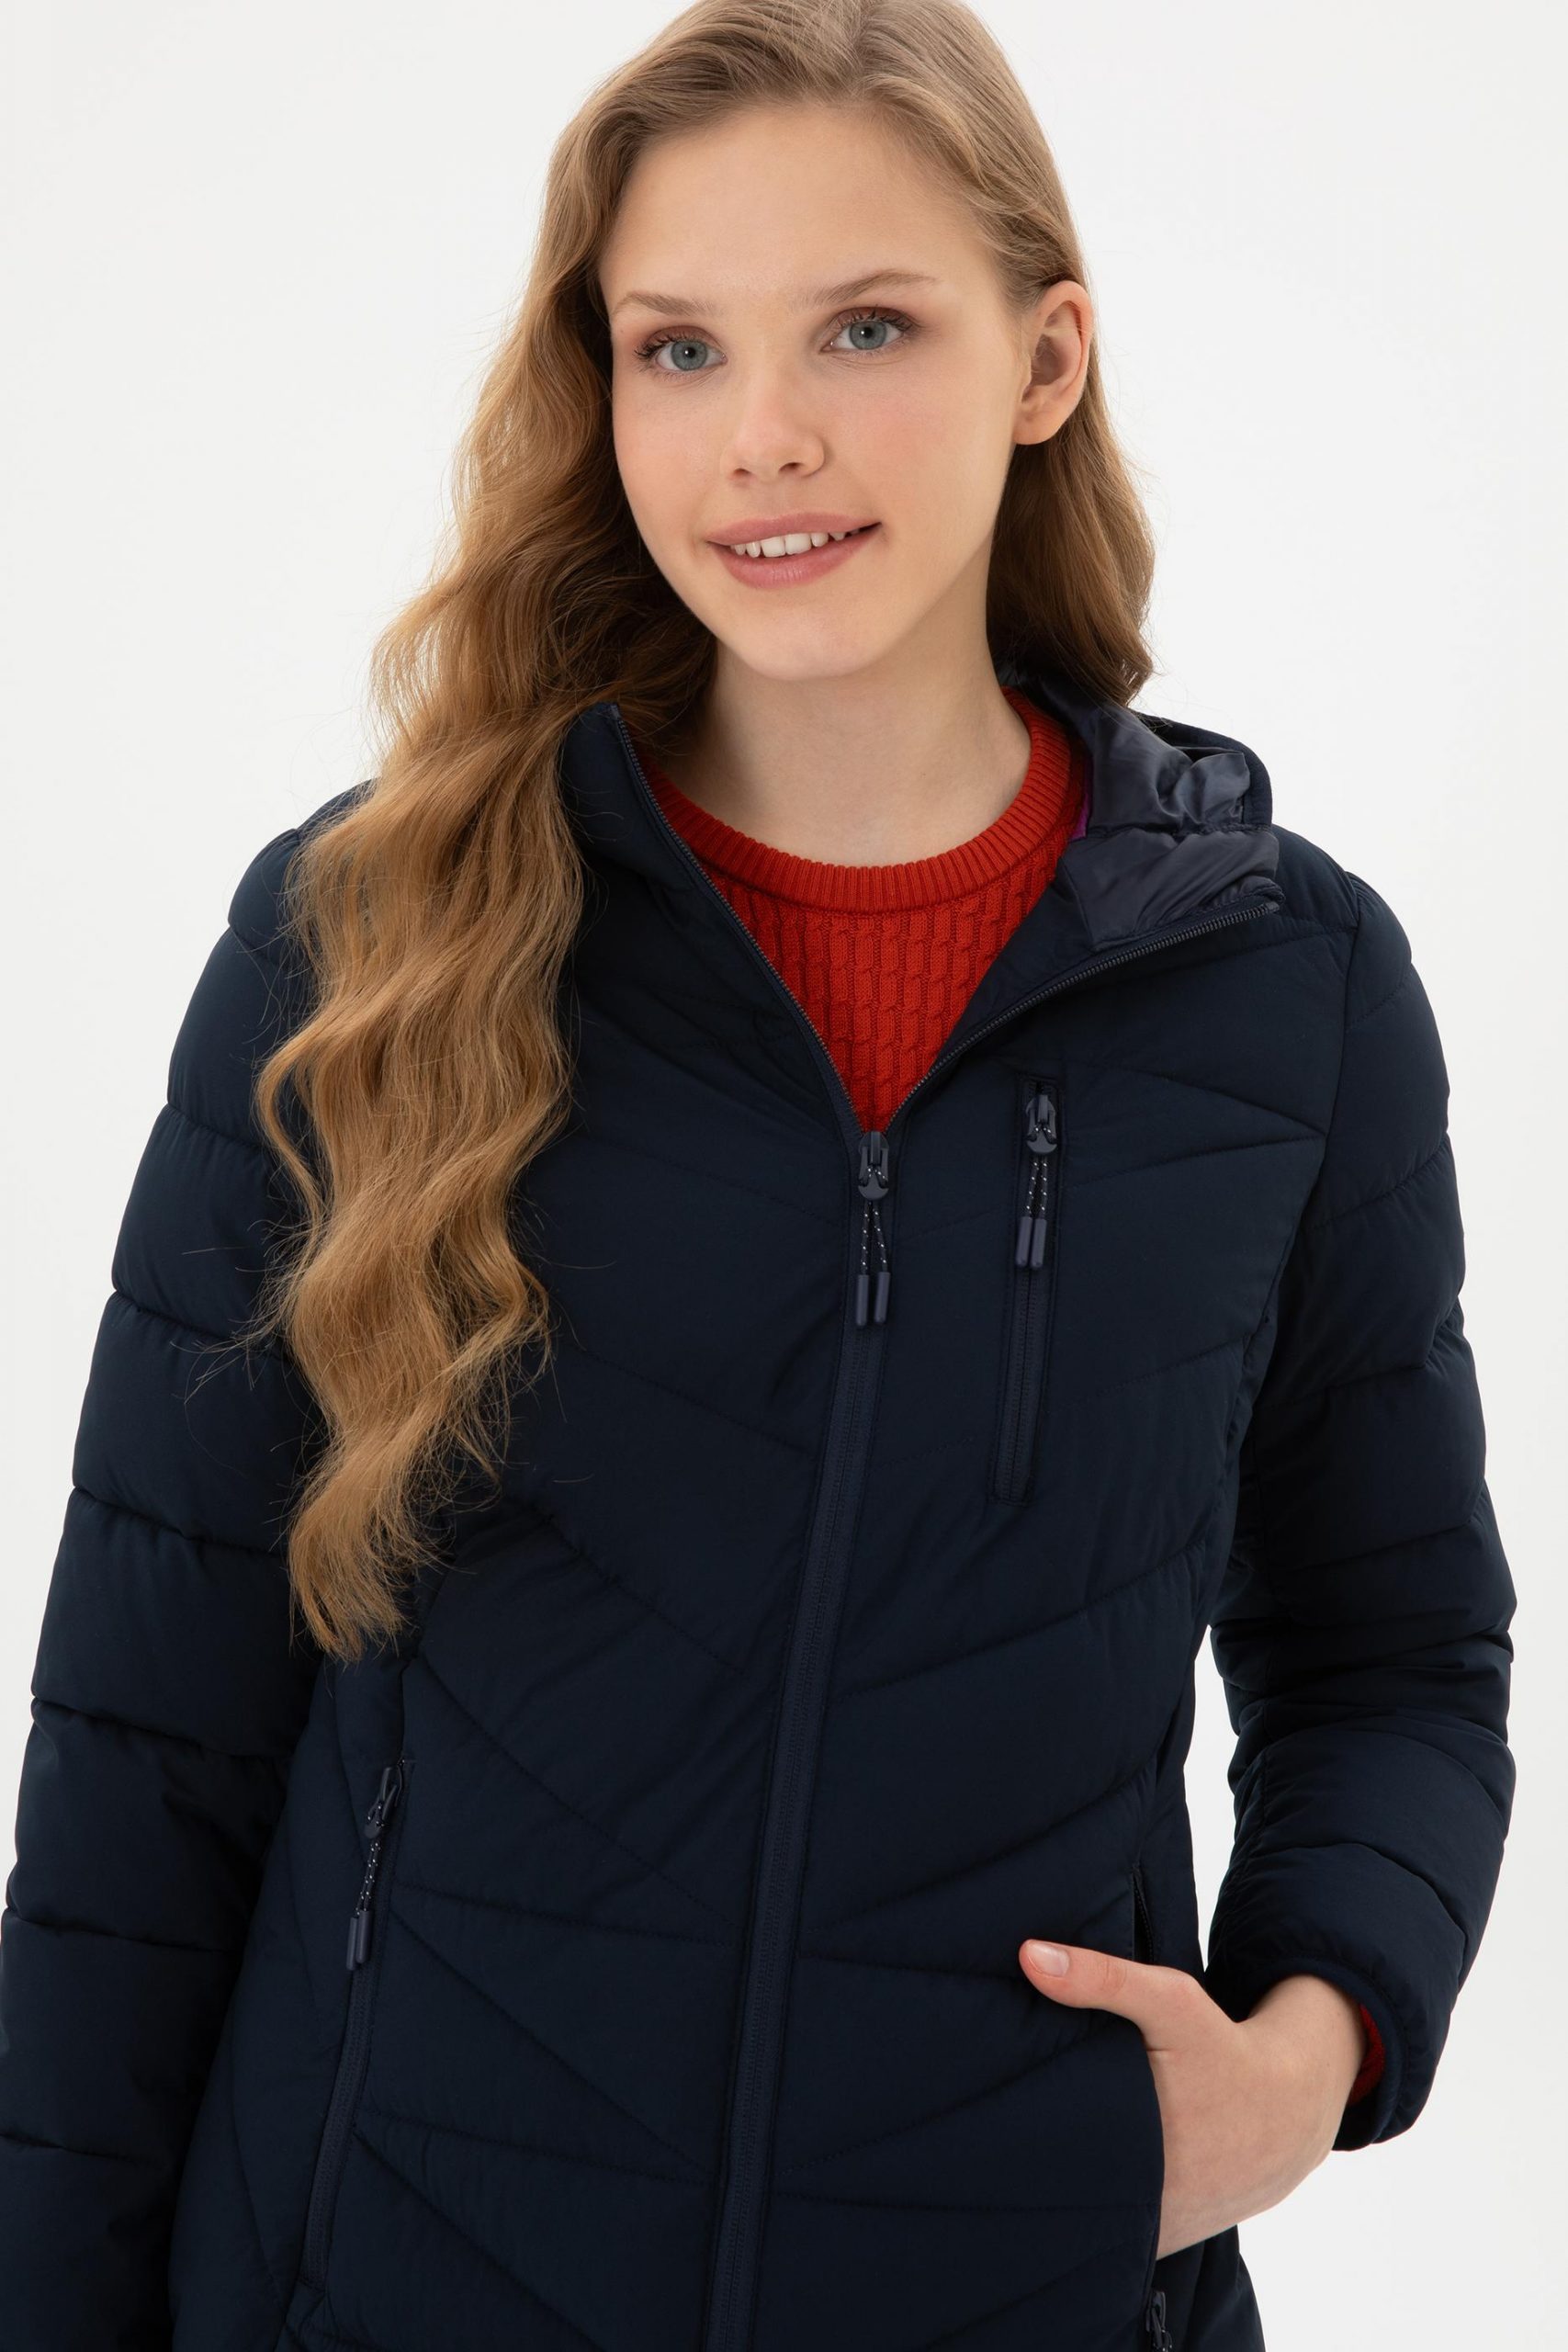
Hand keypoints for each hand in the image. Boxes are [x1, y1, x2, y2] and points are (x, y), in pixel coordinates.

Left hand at [1017, 1937, 1365, 2258]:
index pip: (1046, 2150)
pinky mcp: (1163, 2242)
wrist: (1288, 2112)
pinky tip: (1065, 2185)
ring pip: (1084, 2221)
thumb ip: (1102, 1977)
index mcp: (1139, 2143)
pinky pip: (1112, 2239)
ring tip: (1015, 2157)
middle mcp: (1147, 2201)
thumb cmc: (1222, 2049)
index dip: (1011, 2134)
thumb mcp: (1171, 2002)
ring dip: (1056, 2194)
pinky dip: (1090, 2218)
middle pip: (1060, 2188)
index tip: (980, 2111)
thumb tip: (1029, 1956)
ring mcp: (1156, 2232)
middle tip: (987, 2130)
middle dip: (1026, 2162)